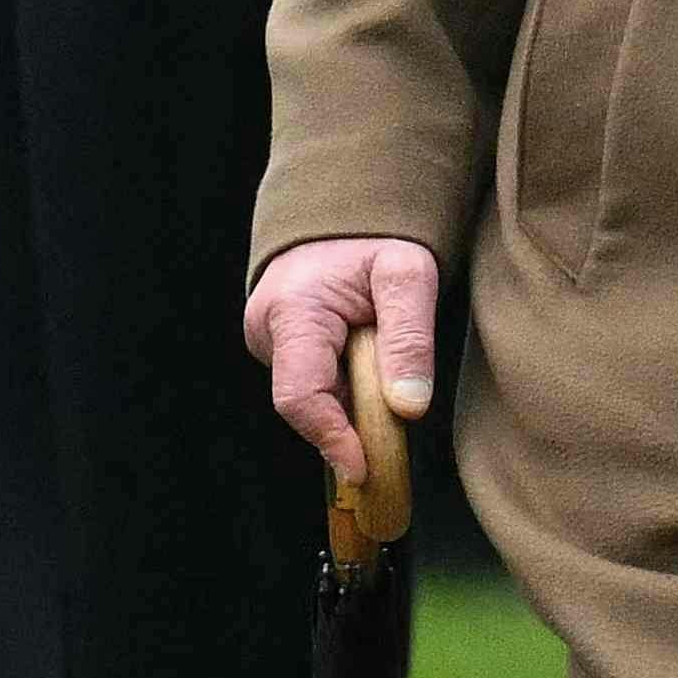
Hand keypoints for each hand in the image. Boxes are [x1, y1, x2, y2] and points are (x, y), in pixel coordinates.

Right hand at [246, 235, 439, 486]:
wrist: (341, 207)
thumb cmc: (375, 234)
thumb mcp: (407, 272)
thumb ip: (410, 338)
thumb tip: (409, 407)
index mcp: (293, 312)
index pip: (301, 397)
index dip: (333, 439)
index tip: (365, 470)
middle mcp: (267, 329)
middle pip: (308, 403)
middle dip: (351, 422)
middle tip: (398, 420)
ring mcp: (269, 339)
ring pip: (312, 396)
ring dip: (353, 400)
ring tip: (386, 369)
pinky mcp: (279, 345)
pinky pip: (313, 382)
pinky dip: (345, 388)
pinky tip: (369, 369)